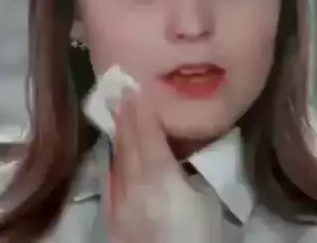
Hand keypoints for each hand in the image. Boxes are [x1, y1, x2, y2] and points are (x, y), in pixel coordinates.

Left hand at [106, 90, 222, 242]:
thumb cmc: (197, 237)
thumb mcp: (204, 200)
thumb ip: (189, 170)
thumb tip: (180, 150)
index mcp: (159, 177)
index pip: (146, 134)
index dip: (141, 110)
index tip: (136, 88)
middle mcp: (134, 184)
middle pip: (128, 142)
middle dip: (125, 115)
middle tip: (121, 90)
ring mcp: (120, 200)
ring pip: (117, 157)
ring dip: (118, 132)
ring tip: (117, 110)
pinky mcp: (114, 214)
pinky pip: (112, 176)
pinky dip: (114, 156)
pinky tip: (114, 149)